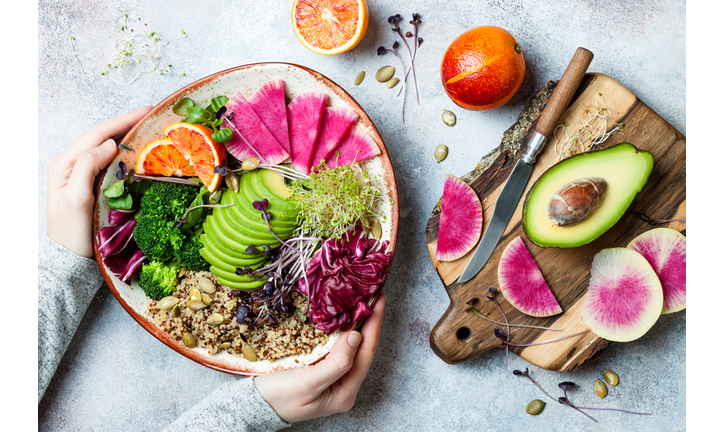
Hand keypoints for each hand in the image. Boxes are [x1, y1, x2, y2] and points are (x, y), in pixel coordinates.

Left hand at [46, 106, 152, 256]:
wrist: (68, 257)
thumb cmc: (70, 233)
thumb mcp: (76, 200)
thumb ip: (87, 168)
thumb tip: (108, 145)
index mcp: (65, 164)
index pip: (97, 135)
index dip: (122, 121)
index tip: (146, 112)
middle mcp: (72, 164)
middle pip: (103, 136)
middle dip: (127, 124)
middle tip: (152, 116)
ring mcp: (82, 173)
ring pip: (107, 147)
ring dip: (128, 136)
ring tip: (149, 128)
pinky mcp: (92, 183)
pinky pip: (110, 161)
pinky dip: (127, 152)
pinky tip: (140, 151)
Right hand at [255, 293, 385, 422]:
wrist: (252, 405)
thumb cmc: (277, 398)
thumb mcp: (307, 383)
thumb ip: (336, 363)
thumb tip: (356, 337)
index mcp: (344, 393)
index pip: (366, 353)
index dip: (373, 325)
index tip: (378, 299)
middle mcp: (343, 387)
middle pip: (362, 350)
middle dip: (369, 322)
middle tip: (373, 294)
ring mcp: (333, 379)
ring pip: (351, 347)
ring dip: (356, 324)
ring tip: (361, 301)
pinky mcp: (321, 371)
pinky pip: (337, 348)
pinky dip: (341, 330)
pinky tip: (342, 317)